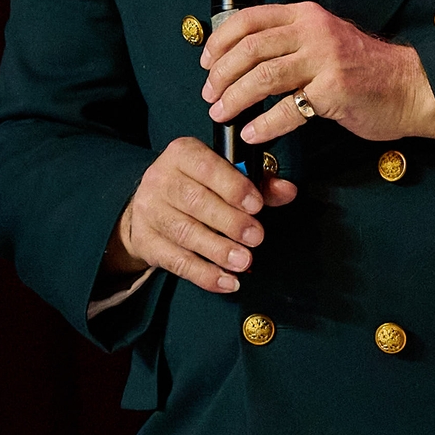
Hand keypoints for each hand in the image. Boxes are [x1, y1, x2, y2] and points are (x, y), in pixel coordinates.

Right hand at [105, 136, 299, 293]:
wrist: (149, 206)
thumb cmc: (196, 186)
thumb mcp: (223, 175)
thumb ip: (257, 183)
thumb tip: (288, 191)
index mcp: (182, 154)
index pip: (206, 166)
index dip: (232, 186)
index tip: (256, 206)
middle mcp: (160, 178)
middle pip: (195, 201)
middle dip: (230, 222)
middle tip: (256, 238)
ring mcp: (149, 211)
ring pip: (185, 232)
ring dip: (218, 250)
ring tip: (244, 261)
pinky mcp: (146, 241)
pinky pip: (176, 261)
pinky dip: (204, 274)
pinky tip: (227, 281)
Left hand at [200, 2, 434, 143]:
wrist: (410, 87)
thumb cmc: (364, 69)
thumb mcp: (324, 40)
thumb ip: (290, 42)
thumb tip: (241, 59)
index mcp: (305, 16)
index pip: (249, 19)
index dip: (220, 41)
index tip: (206, 63)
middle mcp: (313, 31)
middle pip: (250, 48)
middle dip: (221, 74)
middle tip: (209, 94)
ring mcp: (325, 59)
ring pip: (263, 76)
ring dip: (234, 98)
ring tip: (221, 114)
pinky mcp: (335, 90)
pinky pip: (288, 109)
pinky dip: (264, 124)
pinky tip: (252, 133)